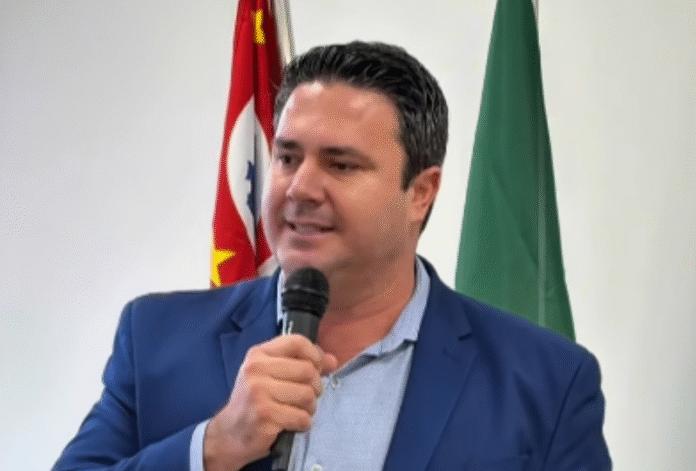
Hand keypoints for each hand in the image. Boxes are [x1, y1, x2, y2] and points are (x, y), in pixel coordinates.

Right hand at [203, 335, 337, 470]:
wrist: (229, 434)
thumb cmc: (254, 402)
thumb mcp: (272, 375)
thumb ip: (302, 364)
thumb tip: (332, 360)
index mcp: (258, 354)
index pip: (297, 342)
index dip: (314, 355)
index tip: (315, 368)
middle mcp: (256, 369)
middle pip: (307, 370)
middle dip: (315, 387)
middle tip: (307, 396)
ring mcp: (258, 392)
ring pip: (307, 395)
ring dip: (310, 407)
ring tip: (298, 411)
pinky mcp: (264, 415)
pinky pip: (301, 417)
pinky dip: (303, 423)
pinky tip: (292, 423)